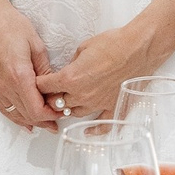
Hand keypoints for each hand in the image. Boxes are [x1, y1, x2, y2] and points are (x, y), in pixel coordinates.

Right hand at [0, 0, 61, 132]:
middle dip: (44, 120)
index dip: (51, 114)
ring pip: (15, 114)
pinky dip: (15, 117)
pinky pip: (4, 107)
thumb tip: (53, 86)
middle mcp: (5, 85)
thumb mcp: (36, 46)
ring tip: (45, 125)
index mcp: (19, 76)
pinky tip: (24, 122)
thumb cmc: (11, 26)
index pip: (37, 109)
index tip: (62, 112)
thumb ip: (45, 70)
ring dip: (31, 121)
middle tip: (58, 121)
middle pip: (27, 114)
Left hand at [34, 23, 165, 123]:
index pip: (44, 86)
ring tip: (67, 103)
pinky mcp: (112, 107)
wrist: (138, 48)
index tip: (36, 83)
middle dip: (51, 97)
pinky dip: (94, 129)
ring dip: (69, 108)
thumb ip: (72, 62)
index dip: (38, 84)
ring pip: (74, 114)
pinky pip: (101, 125)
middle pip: (57, 103)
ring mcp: (97, 103)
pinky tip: (88, 131)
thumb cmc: (114, 43)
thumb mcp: (84, 47)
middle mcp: (81, 95)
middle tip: (50, 93)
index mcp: (70, 78)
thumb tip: (70, 68)